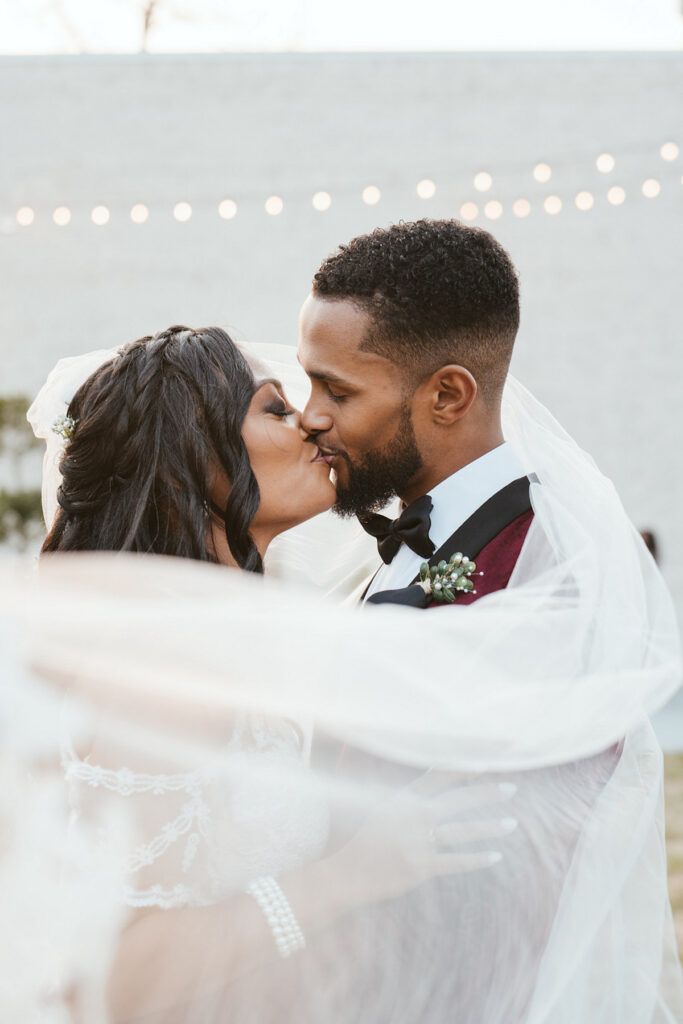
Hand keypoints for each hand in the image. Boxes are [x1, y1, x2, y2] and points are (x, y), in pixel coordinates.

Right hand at [329, 770, 517, 907]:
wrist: (341, 870)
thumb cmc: (354, 838)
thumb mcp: (373, 808)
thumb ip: (397, 799)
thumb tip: (416, 791)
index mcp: (403, 798)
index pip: (439, 774)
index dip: (464, 766)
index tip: (487, 760)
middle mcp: (414, 815)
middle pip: (460, 800)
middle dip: (488, 793)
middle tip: (512, 789)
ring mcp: (419, 841)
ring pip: (463, 831)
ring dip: (490, 827)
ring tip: (511, 823)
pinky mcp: (420, 867)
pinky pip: (456, 862)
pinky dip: (477, 859)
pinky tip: (495, 856)